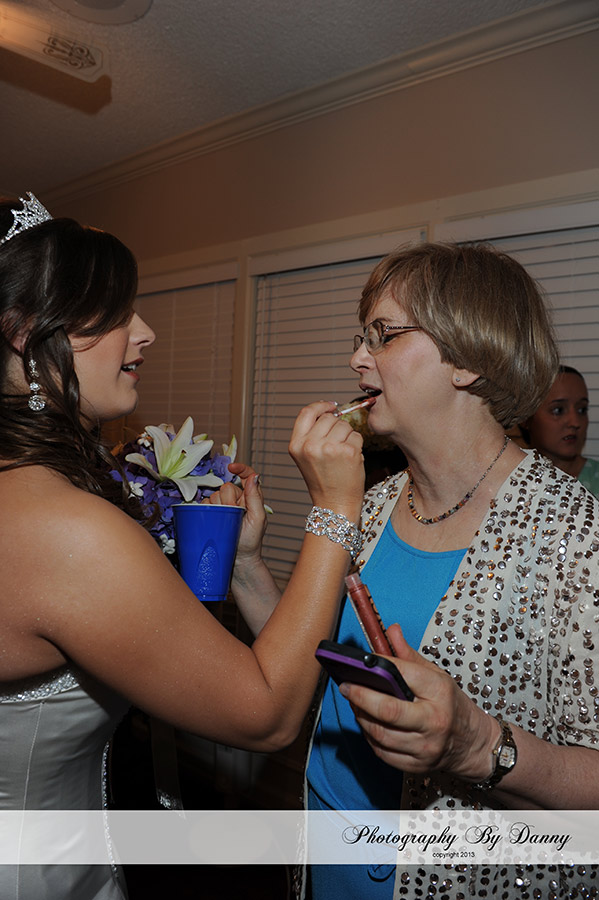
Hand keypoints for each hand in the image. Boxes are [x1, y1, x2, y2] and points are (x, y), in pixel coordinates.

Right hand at [205, 462, 266, 562]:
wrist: (238, 560)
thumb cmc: (251, 542)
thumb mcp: (258, 519)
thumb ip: (255, 497)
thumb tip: (254, 476)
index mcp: (251, 497)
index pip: (246, 475)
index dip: (240, 468)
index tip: (231, 467)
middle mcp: (237, 499)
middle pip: (226, 486)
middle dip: (228, 499)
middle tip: (234, 513)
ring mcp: (224, 507)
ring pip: (214, 494)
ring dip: (217, 506)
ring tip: (225, 521)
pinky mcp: (212, 514)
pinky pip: (204, 504)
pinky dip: (206, 509)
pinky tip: (213, 518)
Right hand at [288, 400, 364, 516]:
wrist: (334, 504)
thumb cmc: (324, 481)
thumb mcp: (307, 456)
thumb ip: (312, 434)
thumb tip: (330, 411)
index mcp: (296, 445)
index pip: (307, 413)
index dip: (320, 406)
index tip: (331, 406)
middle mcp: (310, 445)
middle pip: (329, 418)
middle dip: (337, 427)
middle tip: (337, 446)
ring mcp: (329, 448)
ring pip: (344, 425)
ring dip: (348, 436)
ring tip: (342, 455)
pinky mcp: (348, 452)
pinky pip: (356, 436)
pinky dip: (357, 445)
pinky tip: (350, 460)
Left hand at [341, 624, 497, 781]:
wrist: (473, 744)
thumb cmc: (452, 705)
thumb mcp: (437, 675)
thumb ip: (409, 656)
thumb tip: (390, 631)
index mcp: (439, 693)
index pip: (403, 675)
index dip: (377, 666)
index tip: (358, 663)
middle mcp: (433, 722)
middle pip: (387, 710)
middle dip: (360, 696)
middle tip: (345, 686)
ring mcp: (424, 747)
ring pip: (379, 733)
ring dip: (361, 716)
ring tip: (354, 702)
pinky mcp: (415, 765)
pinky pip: (381, 752)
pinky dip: (369, 736)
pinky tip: (367, 722)